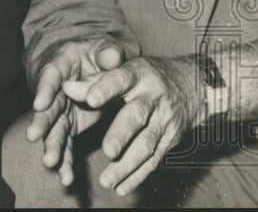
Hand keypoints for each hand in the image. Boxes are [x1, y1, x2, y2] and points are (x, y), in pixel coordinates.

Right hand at [25, 37, 124, 185]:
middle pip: (47, 107)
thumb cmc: (96, 53)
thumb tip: (113, 57)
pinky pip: (65, 143)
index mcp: (61, 65)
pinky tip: (66, 177)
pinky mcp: (68, 125)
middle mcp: (56, 90)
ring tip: (51, 163)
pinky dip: (65, 159)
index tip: (39, 104)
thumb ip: (108, 52)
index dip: (44, 89)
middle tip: (34, 136)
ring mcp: (61, 109)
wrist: (93, 64)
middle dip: (41, 122)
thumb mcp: (103, 47)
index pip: (50, 76)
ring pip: (54, 129)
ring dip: (51, 146)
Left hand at [62, 56, 197, 196]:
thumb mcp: (122, 69)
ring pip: (146, 144)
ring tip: (106, 180)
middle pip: (137, 116)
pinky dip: (138, 176)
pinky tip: (121, 188)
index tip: (90, 100)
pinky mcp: (170, 140)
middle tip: (107, 150)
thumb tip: (66, 87)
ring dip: (127, 164)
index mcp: (137, 74)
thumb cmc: (144, 75)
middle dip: (122, 134)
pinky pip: (154, 160)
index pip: (120, 79)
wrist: (191, 86)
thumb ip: (93, 79)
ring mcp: (164, 120)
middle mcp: (152, 97)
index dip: (105, 88)